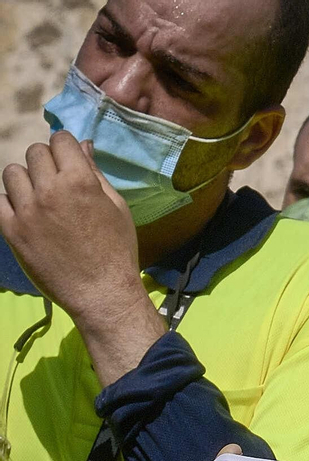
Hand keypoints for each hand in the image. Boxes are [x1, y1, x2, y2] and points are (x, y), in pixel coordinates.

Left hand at [0, 132, 149, 319]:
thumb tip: (82, 145)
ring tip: (39, 198)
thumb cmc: (117, 250)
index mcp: (81, 181)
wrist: (101, 292)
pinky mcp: (12, 230)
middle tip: (56, 182)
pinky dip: (11, 203)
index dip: (65, 147)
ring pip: (13, 172)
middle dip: (47, 162)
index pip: (60, 140)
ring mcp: (27, 210)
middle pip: (35, 153)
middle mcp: (51, 190)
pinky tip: (27, 214)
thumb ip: (96, 174)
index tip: (69, 160)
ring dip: (26, 180)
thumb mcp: (117, 208)